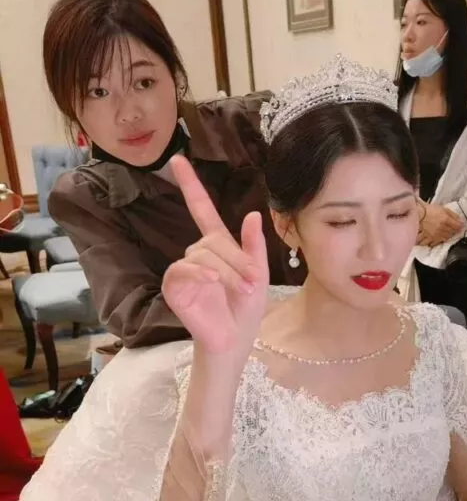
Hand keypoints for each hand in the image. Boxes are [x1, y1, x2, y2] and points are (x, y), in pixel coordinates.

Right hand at [162, 155, 268, 358]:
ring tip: (241, 292)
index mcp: (218, 247)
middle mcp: (197, 253)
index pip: (201, 209)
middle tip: (253, 284)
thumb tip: (252, 214)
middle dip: (238, 260)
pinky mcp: (174, 284)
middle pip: (214, 239)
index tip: (177, 159)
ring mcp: (184, 268)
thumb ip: (254, 245)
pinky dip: (201, 274)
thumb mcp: (258, 274)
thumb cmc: (245, 311)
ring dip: (228, 273)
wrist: (233, 341)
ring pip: (204, 254)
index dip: (190, 185)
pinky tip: (210, 284)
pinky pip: (186, 268)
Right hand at [417, 202, 463, 247]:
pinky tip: (436, 239)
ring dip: (447, 236)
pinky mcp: (428, 237)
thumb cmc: (429, 209)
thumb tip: (460, 221)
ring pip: (444, 238)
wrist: (417, 213)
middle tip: (454, 229)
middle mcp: (441, 229)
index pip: (457, 226)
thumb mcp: (443, 209)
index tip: (461, 225)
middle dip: (454, 231)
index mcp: (446, 220)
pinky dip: (435, 242)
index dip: (460, 226)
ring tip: (446, 233)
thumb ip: (453, 215)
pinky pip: (433, 243)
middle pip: (451, 233)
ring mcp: (435, 234)